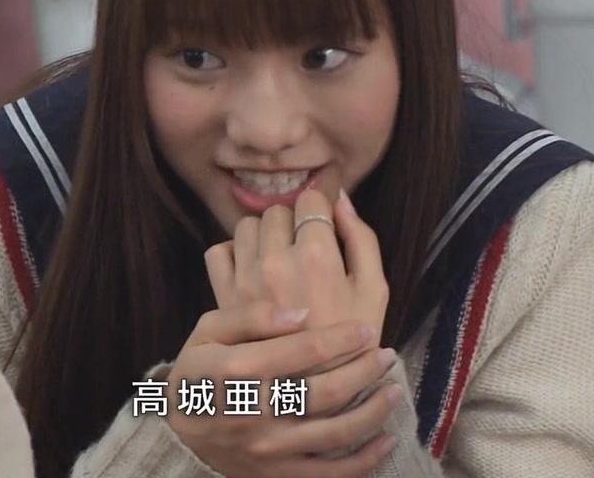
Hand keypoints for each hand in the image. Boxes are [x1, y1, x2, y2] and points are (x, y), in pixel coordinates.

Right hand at [166, 301, 399, 477]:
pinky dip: (364, 461)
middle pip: (325, 392)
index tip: (365, 329)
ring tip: (394, 390)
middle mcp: (254, 413)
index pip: (302, 351)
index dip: (340, 339)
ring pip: (334, 434)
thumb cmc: (197, 373)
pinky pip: (329, 475)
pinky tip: (386, 440)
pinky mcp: (276, 476)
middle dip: (364, 371)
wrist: (177, 434)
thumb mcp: (207, 332)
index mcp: (236, 372)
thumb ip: (249, 316)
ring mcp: (267, 450)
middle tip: (387, 355)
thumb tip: (301, 314)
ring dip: (373, 412)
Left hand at [206, 189, 388, 354]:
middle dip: (293, 222)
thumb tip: (341, 201)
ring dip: (263, 235)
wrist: (312, 395)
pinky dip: (233, 253)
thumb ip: (362, 240)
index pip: (311, 199)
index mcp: (317, 256)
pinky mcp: (224, 294)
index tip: (324, 225)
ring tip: (279, 258)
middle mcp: (276, 260)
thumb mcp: (375, 292)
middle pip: (278, 210)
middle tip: (305, 248)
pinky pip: (218, 251)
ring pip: (247, 226)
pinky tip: (251, 269)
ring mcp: (246, 277)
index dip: (320, 208)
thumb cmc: (352, 343)